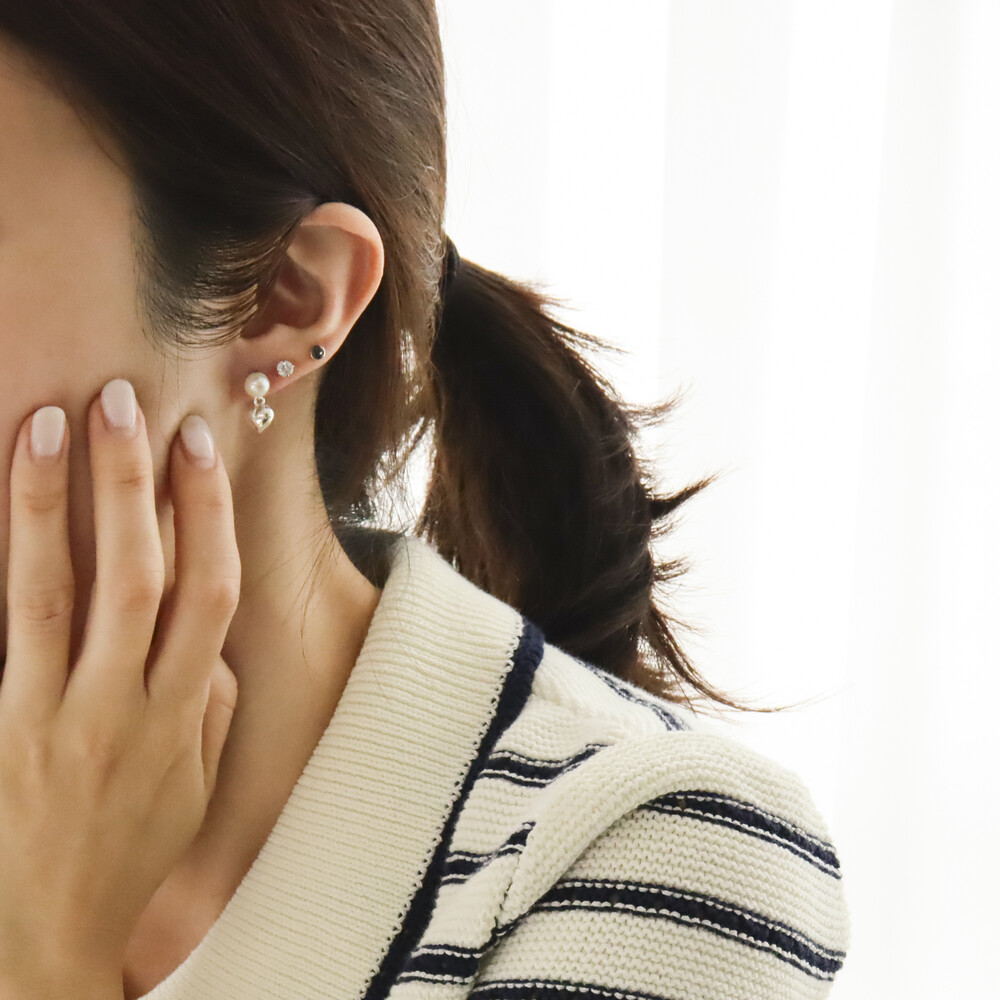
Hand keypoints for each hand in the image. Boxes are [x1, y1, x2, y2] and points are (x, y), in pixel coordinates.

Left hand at [0, 380, 240, 985]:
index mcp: (187, 711)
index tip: (197, 443)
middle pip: (143, 573)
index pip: (210, 589)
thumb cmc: (128, 853)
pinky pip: (6, 627)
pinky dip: (4, 556)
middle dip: (136, 482)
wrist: (47, 938)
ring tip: (52, 422)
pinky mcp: (2, 724)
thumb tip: (212, 639)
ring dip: (58, 500)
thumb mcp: (195, 786)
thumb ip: (210, 706)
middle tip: (125, 401)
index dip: (207, 510)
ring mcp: (59, 714)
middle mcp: (130, 704)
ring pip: (64, 589)